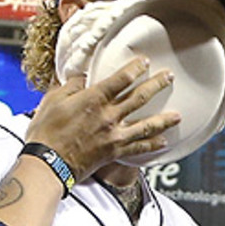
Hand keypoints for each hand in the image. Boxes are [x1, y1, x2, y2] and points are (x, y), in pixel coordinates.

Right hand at [24, 57, 177, 179]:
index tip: (145, 61)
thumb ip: (70, 85)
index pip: (121, 79)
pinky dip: (152, 145)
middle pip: (139, 98)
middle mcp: (109, 116)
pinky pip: (138, 148)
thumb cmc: (46, 132)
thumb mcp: (53, 100)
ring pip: (146, 125)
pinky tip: (163, 142)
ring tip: (178, 115)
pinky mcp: (113, 152)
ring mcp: (114, 135)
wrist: (47, 163)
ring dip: (164, 119)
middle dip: (157, 85)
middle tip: (170, 77)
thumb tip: (81, 75)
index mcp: (94, 99)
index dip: (135, 68)